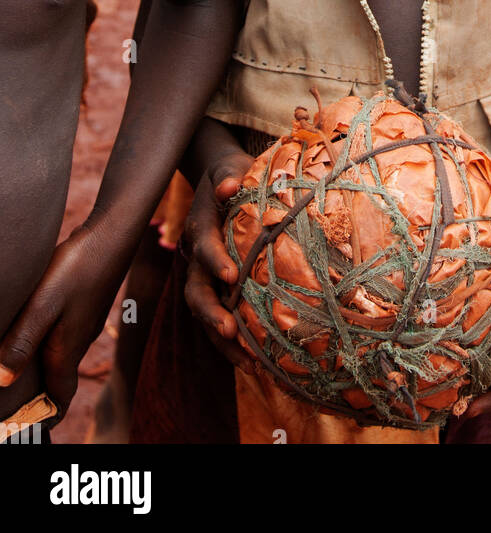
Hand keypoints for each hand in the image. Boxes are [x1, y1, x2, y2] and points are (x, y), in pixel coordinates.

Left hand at [0, 224, 125, 419]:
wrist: (112, 233)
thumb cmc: (78, 267)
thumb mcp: (43, 304)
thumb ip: (22, 341)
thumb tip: (1, 380)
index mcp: (68, 350)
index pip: (60, 399)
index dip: (45, 418)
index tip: (27, 429)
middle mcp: (78, 341)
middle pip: (59, 381)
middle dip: (39, 397)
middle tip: (13, 403)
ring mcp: (84, 322)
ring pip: (61, 357)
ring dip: (42, 370)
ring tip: (15, 368)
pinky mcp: (83, 304)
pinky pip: (63, 336)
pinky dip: (47, 345)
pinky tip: (33, 329)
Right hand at [183, 149, 256, 373]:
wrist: (218, 180)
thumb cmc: (230, 175)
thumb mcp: (229, 169)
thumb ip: (229, 177)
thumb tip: (228, 186)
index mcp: (202, 228)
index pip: (205, 246)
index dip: (215, 261)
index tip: (232, 276)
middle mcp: (197, 257)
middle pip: (196, 290)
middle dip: (211, 312)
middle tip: (230, 331)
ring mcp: (204, 276)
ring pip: (205, 312)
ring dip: (221, 339)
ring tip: (248, 363)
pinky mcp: (215, 288)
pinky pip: (219, 317)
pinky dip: (231, 342)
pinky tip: (253, 362)